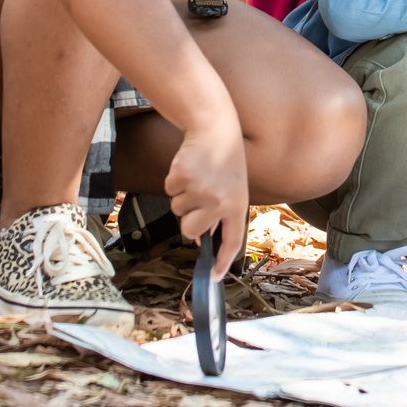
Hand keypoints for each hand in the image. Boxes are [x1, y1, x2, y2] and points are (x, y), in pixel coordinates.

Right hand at [165, 122, 248, 280]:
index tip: (214, 277)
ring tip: (199, 177)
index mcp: (237, 206)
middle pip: (190, 230)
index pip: (231, 241)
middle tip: (198, 198)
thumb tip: (198, 239)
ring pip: (177, 209)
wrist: (216, 130)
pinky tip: (189, 168)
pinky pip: (169, 191)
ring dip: (183, 196)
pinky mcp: (182, 178)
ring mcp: (200, 190)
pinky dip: (174, 181)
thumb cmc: (225, 163)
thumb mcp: (232, 190)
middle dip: (188, 220)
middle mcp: (220, 201)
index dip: (222, 262)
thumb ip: (220, 215)